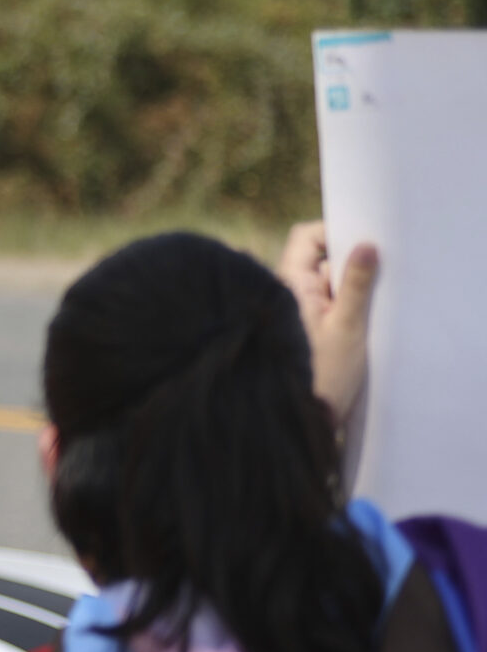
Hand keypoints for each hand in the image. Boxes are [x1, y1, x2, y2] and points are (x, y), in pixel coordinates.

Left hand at [277, 222, 378, 421]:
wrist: (301, 418)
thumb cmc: (322, 376)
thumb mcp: (347, 328)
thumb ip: (357, 285)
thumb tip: (367, 245)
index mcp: (288, 284)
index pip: (304, 237)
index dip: (333, 233)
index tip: (364, 245)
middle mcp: (283, 291)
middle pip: (316, 257)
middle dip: (345, 266)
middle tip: (368, 287)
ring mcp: (290, 308)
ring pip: (322, 281)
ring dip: (345, 290)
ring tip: (359, 314)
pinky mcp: (300, 326)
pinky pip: (322, 302)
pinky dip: (340, 306)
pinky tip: (353, 325)